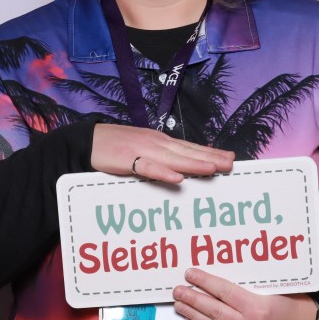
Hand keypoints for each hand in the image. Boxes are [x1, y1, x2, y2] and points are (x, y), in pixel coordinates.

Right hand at [90, 124, 233, 183]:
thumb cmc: (114, 146)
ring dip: (193, 163)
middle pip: (187, 152)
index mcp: (160, 141)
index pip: (190, 147)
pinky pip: (148, 168)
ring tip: (213, 168)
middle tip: (231, 163)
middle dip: (210, 157)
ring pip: (173, 159)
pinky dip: (163, 173)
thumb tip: (182, 166)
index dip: (210, 152)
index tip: (230, 157)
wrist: (87, 141)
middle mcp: (155, 143)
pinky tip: (177, 179)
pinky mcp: (127, 160)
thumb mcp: (142, 147)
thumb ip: (161, 155)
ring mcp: (142, 150)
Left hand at [172, 268, 315, 319]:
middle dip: (192, 298)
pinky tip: (193, 318)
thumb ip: (244, 283)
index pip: (223, 291)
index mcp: (257, 306)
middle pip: (213, 309)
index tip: (190, 273)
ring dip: (192, 313)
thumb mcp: (270, 286)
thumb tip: (215, 274)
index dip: (204, 281)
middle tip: (177, 289)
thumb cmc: (288, 301)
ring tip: (179, 303)